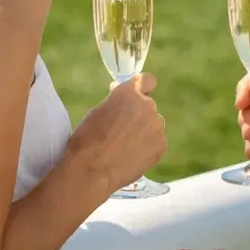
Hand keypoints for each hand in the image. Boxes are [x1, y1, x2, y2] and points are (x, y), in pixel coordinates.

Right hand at [68, 75, 165, 195]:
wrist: (92, 169)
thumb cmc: (87, 139)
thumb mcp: (98, 111)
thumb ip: (117, 103)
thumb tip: (124, 103)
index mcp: (129, 93)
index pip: (147, 80)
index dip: (143, 88)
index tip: (138, 96)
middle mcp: (147, 105)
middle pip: (148, 107)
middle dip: (139, 116)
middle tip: (123, 132)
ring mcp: (157, 126)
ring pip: (153, 126)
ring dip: (144, 132)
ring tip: (126, 148)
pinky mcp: (162, 145)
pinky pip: (157, 142)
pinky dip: (148, 148)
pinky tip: (132, 157)